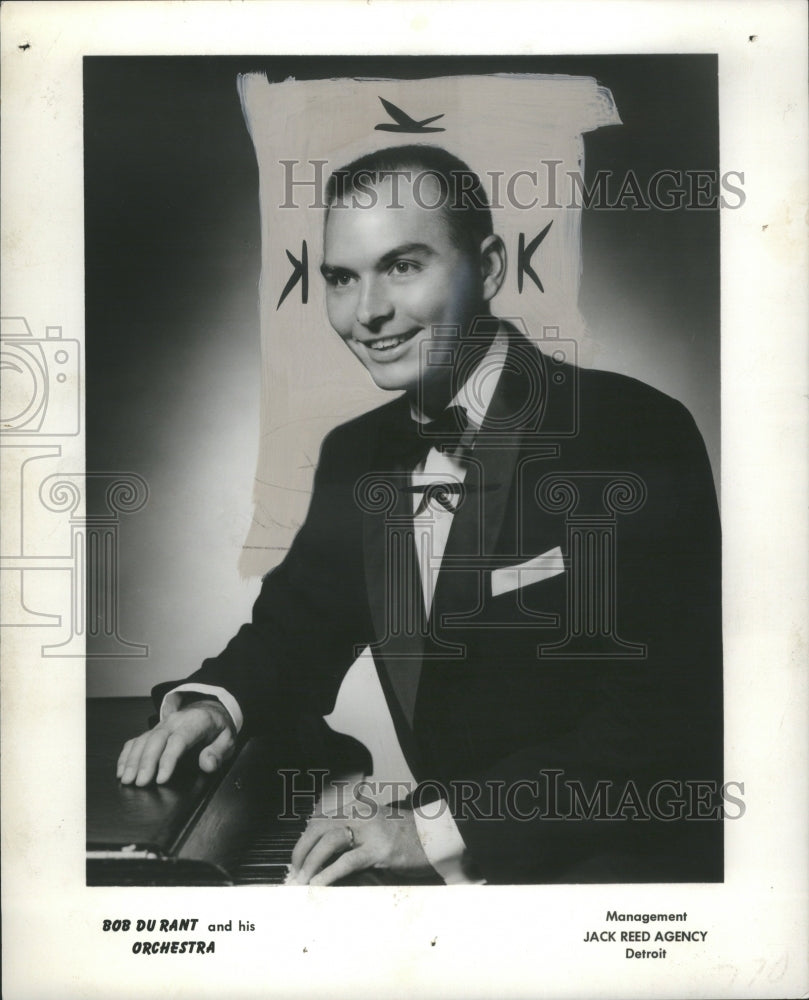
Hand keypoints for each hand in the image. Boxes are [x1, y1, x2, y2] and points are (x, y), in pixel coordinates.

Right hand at [116, 700, 235, 785]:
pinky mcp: (153, 730)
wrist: (210, 710)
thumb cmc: (217, 729)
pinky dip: (126, 754)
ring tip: (127, 780)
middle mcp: (175, 721)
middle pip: (157, 739)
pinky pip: (136, 740)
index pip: (179, 739)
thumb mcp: (228, 739)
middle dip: (146, 762)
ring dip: (133, 760)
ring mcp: (162, 725)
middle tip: (140, 783)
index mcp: (196, 722)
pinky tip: (121, 770)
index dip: (168, 759)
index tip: (161, 779)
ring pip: (143, 739)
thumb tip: (207, 765)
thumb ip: (219, 751)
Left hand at [287, 803, 433, 885]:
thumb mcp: (378, 826)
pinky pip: (347, 861)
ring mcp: (370, 831)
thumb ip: (356, 833)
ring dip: (311, 863)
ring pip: (329, 842)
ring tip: (302, 881)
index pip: (321, 820)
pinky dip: (328, 873)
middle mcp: (361, 815)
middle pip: (319, 827)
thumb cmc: (408, 836)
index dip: (305, 840)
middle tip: (294, 871)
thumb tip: (329, 855)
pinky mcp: (379, 850)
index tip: (297, 859)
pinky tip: (318, 884)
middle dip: (301, 850)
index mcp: (358, 808)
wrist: (436, 837)